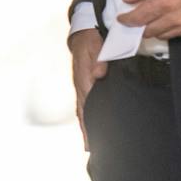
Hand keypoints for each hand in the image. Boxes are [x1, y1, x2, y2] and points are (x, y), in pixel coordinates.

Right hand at [68, 27, 106, 149]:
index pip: (87, 101)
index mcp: (84, 77)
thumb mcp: (97, 44)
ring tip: (89, 144)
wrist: (85, 33)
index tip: (91, 133)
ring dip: (85, 126)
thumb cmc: (93, 39)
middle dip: (85, 129)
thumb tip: (98, 74)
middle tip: (90, 148)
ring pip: (82, 109)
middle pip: (82, 110)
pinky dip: (85, 117)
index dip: (88, 118)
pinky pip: (84, 104)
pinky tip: (89, 126)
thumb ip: (100, 58)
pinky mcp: (84, 85)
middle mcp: (81, 84)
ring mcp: (81, 85)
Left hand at [116, 0, 180, 41]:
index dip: (127, 20)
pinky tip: (165, 20)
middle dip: (138, 26)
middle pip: (147, 31)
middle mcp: (174, 17)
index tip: (121, 19)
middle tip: (134, 19)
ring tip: (150, 19)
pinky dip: (166, 30)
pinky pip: (174, 35)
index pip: (138, 18)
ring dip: (152, 29)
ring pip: (160, 35)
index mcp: (164, 1)